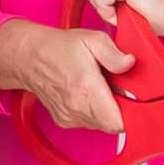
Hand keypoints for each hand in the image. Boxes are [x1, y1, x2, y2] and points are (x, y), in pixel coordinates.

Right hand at [0, 17, 130, 138]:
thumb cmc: (58, 48)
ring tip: (100, 89)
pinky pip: (88, 123)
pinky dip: (93, 112)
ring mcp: (70, 117)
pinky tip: (88, 94)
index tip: (134, 102)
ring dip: (106, 111)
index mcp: (87, 90)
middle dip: (120, 109)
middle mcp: (77, 108)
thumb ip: (114, 53)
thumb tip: (130, 63)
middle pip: (112, 125)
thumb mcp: (92, 39)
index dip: (132, 115)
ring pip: (100, 125)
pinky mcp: (65, 121)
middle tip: (116, 89)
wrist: (29, 57)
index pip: (119, 123)